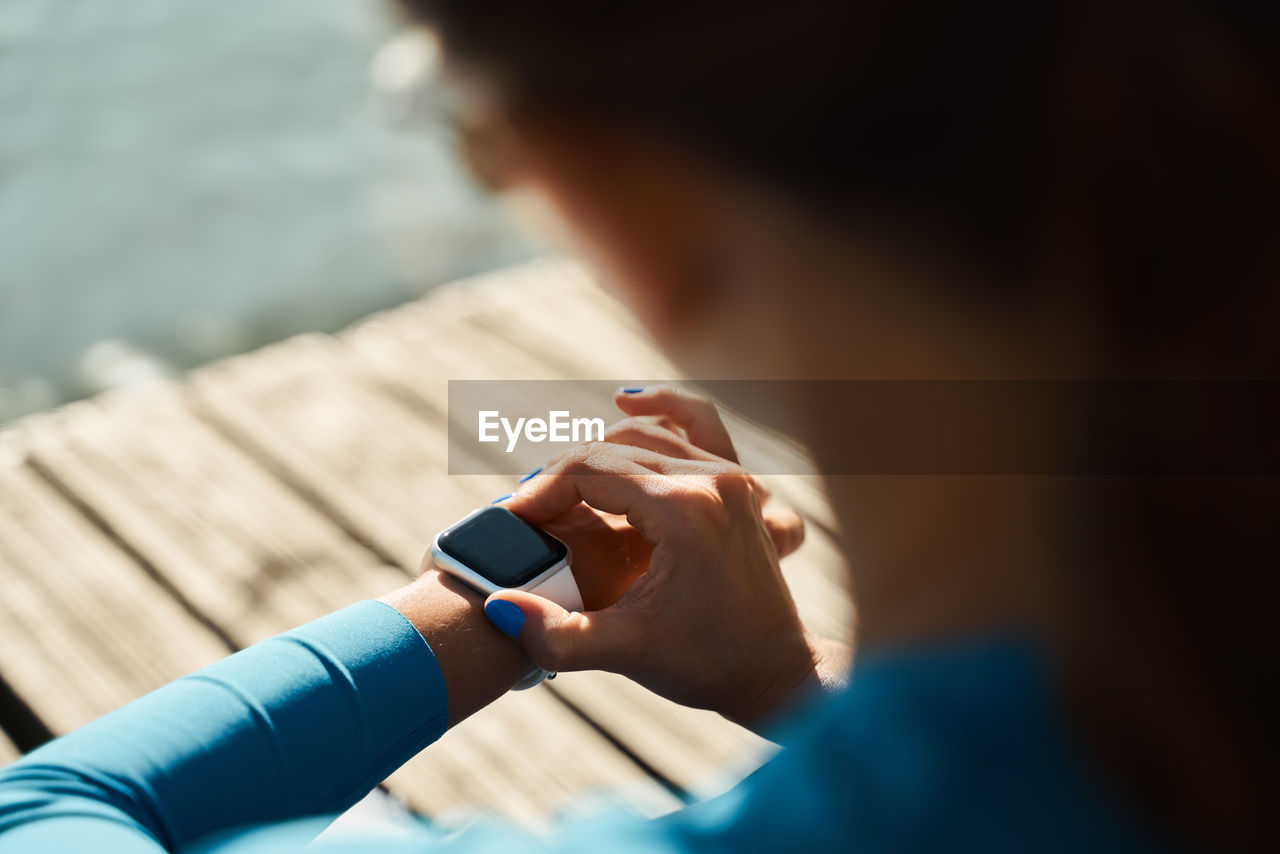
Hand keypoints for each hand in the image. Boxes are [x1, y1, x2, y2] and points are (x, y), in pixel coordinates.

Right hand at [489, 386, 818, 727]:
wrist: (776, 674)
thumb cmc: (708, 663)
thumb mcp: (626, 651)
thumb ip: (556, 634)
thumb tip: (497, 607)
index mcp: (686, 509)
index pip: (591, 473)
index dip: (541, 493)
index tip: (511, 521)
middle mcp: (714, 480)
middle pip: (614, 450)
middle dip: (562, 477)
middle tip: (529, 512)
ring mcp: (733, 477)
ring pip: (649, 433)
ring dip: (600, 450)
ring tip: (560, 481)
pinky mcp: (740, 484)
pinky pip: (699, 427)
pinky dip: (664, 412)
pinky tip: (630, 406)